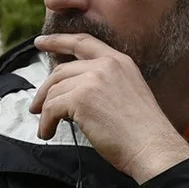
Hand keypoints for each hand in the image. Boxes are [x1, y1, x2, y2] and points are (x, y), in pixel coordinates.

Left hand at [30, 33, 188, 182]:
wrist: (152, 147)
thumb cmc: (142, 131)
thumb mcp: (127, 92)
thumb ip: (104, 83)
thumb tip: (73, 92)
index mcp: (119, 61)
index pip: (83, 42)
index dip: (58, 40)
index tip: (41, 41)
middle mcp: (106, 65)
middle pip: (61, 70)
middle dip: (44, 88)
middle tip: (36, 104)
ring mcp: (93, 80)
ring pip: (54, 91)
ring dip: (45, 111)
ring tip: (46, 126)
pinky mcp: (81, 99)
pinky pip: (51, 108)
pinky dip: (45, 122)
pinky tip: (48, 132)